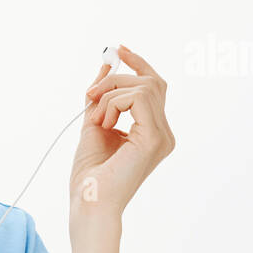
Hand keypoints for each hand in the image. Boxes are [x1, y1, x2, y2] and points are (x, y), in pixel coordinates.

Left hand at [69, 44, 175, 220]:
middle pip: (151, 82)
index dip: (138, 64)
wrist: (88, 203)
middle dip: (117, 78)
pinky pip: (135, 98)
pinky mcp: (153, 139)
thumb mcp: (93, 125)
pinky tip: (103, 124)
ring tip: (95, 118)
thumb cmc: (89, 175)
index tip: (118, 49)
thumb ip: (101, 98)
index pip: (154, 87)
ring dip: (110, 95)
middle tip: (90, 95)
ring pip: (143, 87)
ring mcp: (163, 136)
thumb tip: (105, 66)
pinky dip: (112, 104)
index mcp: (153, 132)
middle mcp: (164, 133)